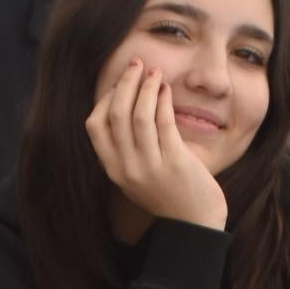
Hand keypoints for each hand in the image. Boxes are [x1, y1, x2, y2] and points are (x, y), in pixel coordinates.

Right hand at [84, 60, 226, 231]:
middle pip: (115, 114)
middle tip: (136, 64)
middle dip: (124, 83)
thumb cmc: (168, 195)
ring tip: (154, 72)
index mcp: (113, 169)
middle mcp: (127, 168)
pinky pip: (164, 123)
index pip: (95, 125)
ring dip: (145, 87)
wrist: (194, 224)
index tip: (119, 83)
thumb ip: (127, 150)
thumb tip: (124, 108)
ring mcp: (150, 166)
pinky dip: (163, 101)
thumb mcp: (137, 176)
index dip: (105, 98)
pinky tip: (166, 89)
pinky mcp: (175, 162)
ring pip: (139, 115)